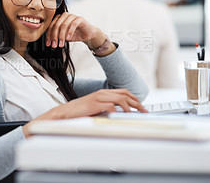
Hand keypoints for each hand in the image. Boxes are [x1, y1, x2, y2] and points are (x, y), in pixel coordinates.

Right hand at [22, 89, 147, 137]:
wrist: (64, 112)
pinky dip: (119, 111)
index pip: (123, 92)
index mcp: (102, 92)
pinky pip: (112, 106)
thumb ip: (105, 108)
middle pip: (125, 94)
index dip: (134, 98)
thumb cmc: (78, 112)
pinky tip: (123, 117)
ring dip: (131, 107)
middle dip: (137, 102)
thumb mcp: (95, 108)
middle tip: (145, 110)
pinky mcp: (95, 104)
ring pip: (121, 99)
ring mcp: (99, 98)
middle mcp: (102, 93)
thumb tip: (118, 114)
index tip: (141, 106)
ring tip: (137, 114)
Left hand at [45, 12, 104, 48]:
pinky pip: (73, 24)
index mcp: (59, 18)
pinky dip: (69, 32)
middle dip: (54, 36)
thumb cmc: (75, 35)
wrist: (88, 35)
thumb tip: (48, 41)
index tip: (48, 44)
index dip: (48, 35)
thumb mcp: (63, 37)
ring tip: (61, 44)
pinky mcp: (80, 18)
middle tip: (54, 45)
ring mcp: (72, 16)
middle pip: (56, 25)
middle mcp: (65, 15)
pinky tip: (68, 38)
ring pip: (64, 25)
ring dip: (61, 36)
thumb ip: (56, 36)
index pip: (51, 26)